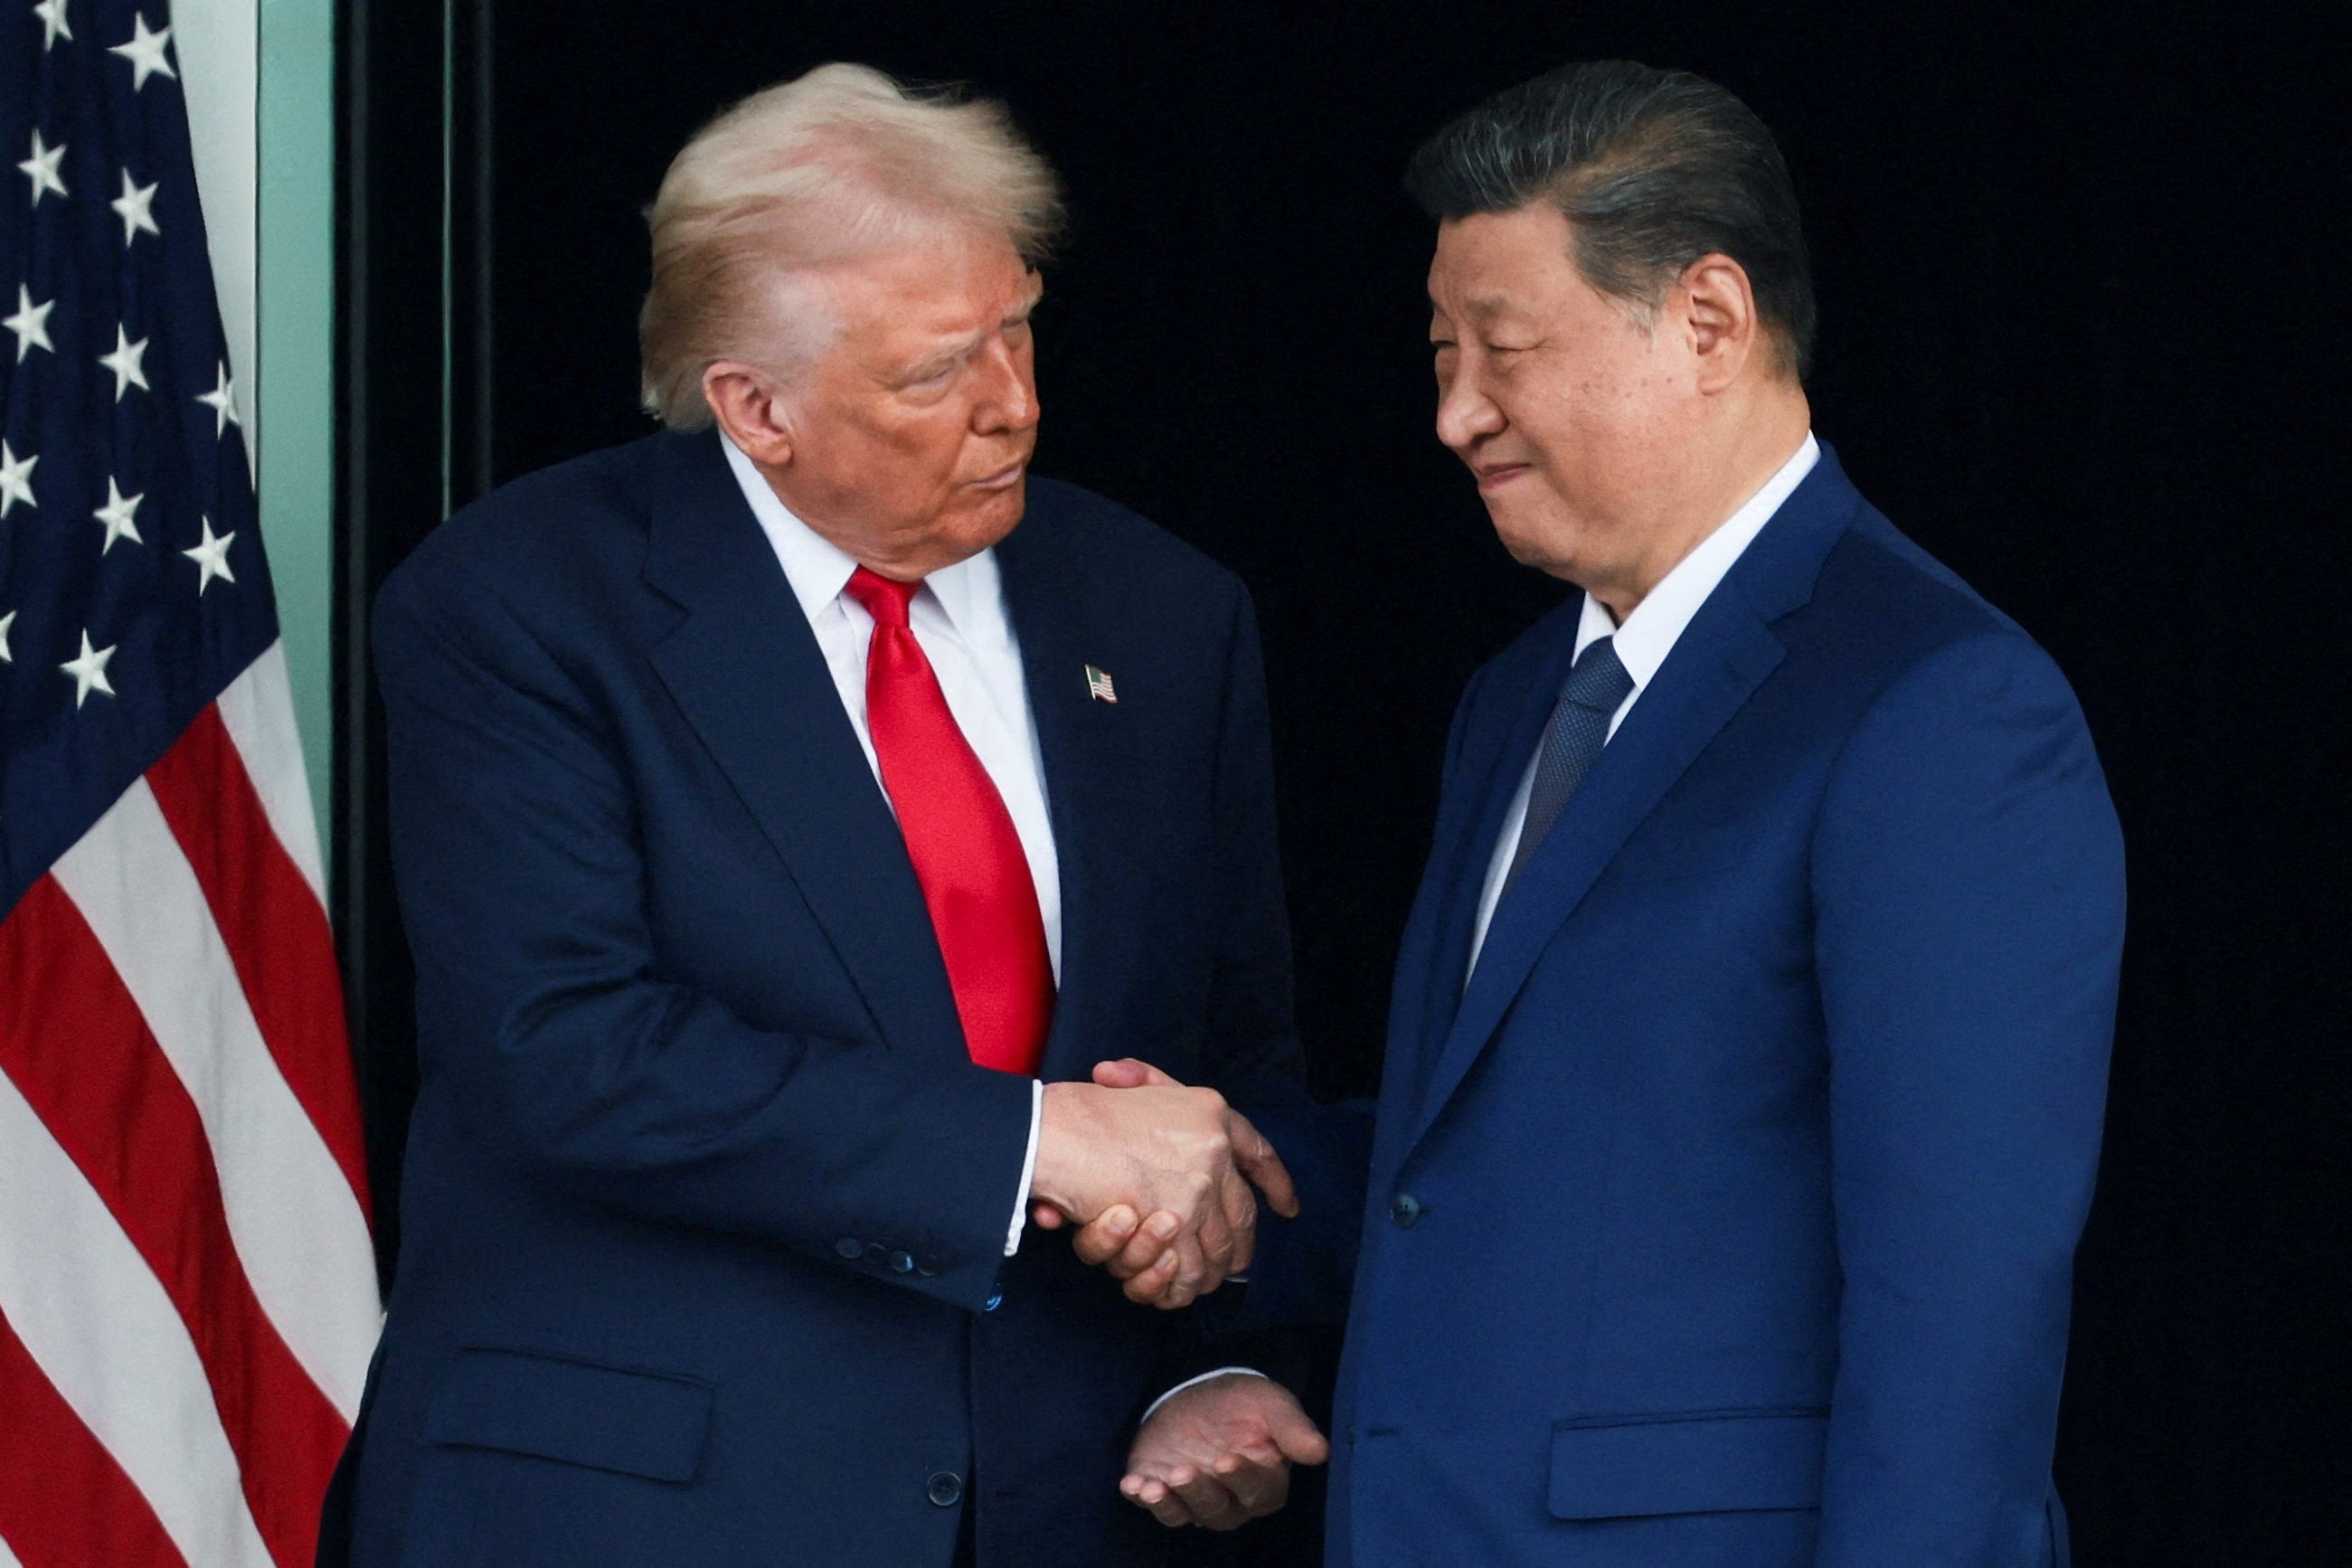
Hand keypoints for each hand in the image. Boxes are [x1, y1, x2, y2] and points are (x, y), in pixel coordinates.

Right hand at [1030, 1068, 1296, 1307]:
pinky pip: (1188, 1271)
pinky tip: (1172, 1289)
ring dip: (1206, 1274)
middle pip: (1243, 1215)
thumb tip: (1121, 1076)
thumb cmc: (1078, 1111)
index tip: (1287, 1207)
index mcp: (1210, 1112)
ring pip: (1217, 1250)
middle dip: (1240, 1246)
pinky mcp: (1172, 1227)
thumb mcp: (1127, 1084)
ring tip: (1194, 1283)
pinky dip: (1178, 1287)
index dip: (1275, 1184)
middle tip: (1234, 1265)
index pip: (1258, 1153)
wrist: (1051, 1133)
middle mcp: (1213, 1149)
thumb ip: (1143, 1082)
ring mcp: (1197, 1189)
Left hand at [1122, 1374, 1327, 1529]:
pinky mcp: (1160, 1487)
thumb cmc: (1245, 1402)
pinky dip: (1140, 1496)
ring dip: (1167, 1503)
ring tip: (1153, 1485)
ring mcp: (1191, 1498)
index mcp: (1263, 1484)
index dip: (1243, 1480)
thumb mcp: (1271, 1404)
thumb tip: (1321, 1452)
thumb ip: (1292, 1428)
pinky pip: (1151, 1503)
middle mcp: (1229, 1501)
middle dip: (1200, 1493)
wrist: (1202, 1390)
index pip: (1257, 1492)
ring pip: (1183, 1514)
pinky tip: (1132, 1483)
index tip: (1227, 1460)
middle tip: (1186, 1471)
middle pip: (1217, 1511)